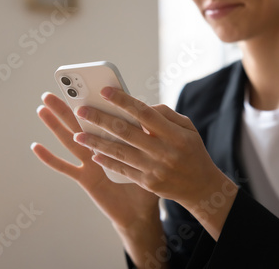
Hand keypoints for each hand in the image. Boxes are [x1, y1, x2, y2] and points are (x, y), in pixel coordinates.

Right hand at [31, 92, 158, 230]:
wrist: (141, 212)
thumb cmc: (147, 181)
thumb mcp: (149, 153)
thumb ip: (147, 134)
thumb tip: (147, 109)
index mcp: (113, 141)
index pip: (101, 117)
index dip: (92, 103)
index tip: (83, 86)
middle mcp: (98, 150)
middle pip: (81, 124)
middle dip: (67, 108)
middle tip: (54, 91)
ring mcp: (90, 164)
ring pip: (70, 140)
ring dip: (56, 125)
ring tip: (43, 108)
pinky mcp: (85, 179)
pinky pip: (65, 168)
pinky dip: (50, 158)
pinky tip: (36, 146)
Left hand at [72, 87, 237, 239]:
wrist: (201, 187)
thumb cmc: (192, 151)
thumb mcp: (188, 129)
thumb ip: (166, 115)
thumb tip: (141, 106)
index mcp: (175, 135)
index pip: (145, 114)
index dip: (124, 101)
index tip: (104, 91)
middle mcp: (165, 152)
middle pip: (127, 132)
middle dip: (101, 120)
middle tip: (80, 111)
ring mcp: (155, 169)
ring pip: (120, 152)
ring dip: (96, 142)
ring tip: (78, 134)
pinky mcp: (148, 183)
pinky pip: (124, 170)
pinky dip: (107, 162)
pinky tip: (93, 154)